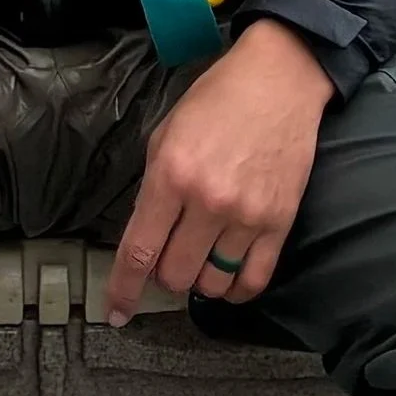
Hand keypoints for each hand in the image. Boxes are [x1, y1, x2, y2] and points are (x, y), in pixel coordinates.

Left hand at [103, 18, 333, 318]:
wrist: (278, 82)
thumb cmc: (216, 100)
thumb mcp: (166, 133)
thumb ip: (154, 186)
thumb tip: (147, 233)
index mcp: (171, 174)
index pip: (139, 249)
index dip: (122, 288)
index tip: (116, 313)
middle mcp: (207, 201)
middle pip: (175, 274)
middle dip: (163, 274)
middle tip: (168, 255)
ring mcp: (246, 215)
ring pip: (212, 283)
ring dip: (199, 279)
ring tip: (199, 257)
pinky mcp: (280, 223)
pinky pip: (254, 281)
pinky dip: (236, 289)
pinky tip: (227, 276)